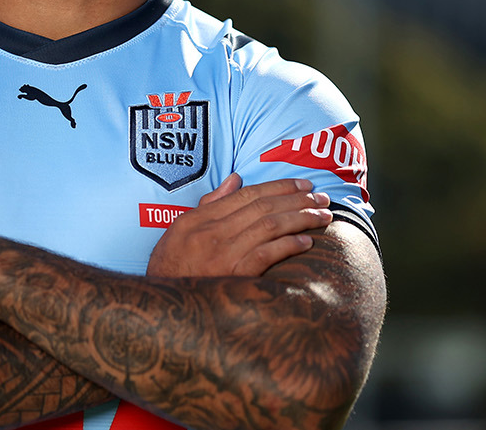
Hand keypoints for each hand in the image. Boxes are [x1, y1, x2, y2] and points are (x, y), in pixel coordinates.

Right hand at [146, 175, 332, 277]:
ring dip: (300, 218)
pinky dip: (288, 245)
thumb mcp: (181, 229)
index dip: (279, 187)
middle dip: (297, 199)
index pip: (247, 195)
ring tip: (323, 216)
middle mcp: (212, 232)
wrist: (162, 305)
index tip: (303, 184)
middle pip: (263, 207)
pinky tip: (306, 242)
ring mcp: (223, 253)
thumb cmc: (172, 267)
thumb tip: (236, 179)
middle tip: (323, 197)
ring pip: (269, 227)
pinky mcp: (233, 275)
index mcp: (201, 218)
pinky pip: (266, 255)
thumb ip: (210, 204)